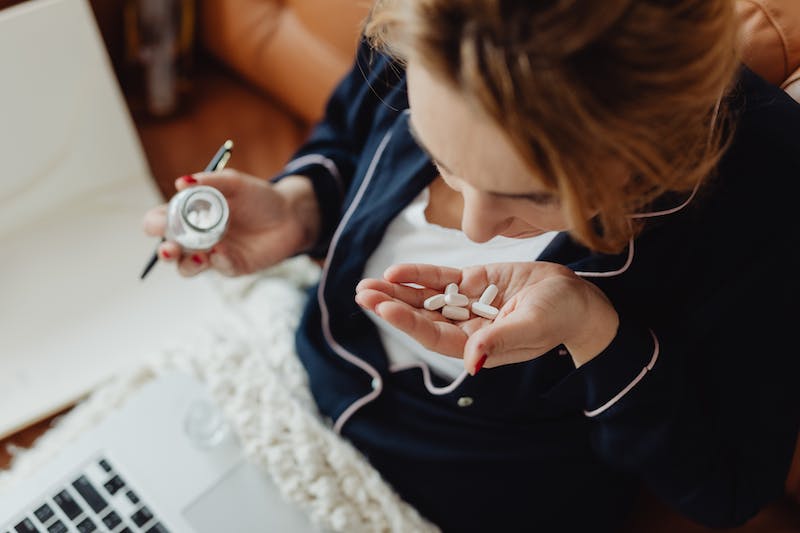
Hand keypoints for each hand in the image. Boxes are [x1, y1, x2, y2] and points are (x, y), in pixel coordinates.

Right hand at [142, 171, 317, 275]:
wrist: (290, 215)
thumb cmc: (259, 197)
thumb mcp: (234, 183)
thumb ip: (209, 182)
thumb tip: (181, 182)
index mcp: (190, 215)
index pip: (162, 221)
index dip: (154, 223)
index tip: (158, 223)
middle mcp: (197, 237)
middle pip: (169, 249)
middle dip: (165, 251)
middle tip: (170, 249)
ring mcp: (213, 254)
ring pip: (187, 267)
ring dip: (187, 264)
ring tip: (199, 256)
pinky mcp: (232, 266)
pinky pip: (219, 268)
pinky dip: (218, 260)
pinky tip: (222, 251)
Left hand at [355, 262, 618, 373]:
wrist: (578, 298)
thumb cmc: (561, 316)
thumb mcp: (532, 326)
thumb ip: (500, 341)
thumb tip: (471, 362)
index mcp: (478, 346)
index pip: (434, 336)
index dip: (407, 322)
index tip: (383, 307)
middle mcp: (467, 327)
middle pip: (422, 318)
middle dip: (392, 306)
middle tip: (362, 294)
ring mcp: (469, 304)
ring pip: (426, 298)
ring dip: (397, 291)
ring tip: (367, 285)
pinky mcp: (475, 283)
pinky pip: (442, 279)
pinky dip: (420, 275)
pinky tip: (397, 272)